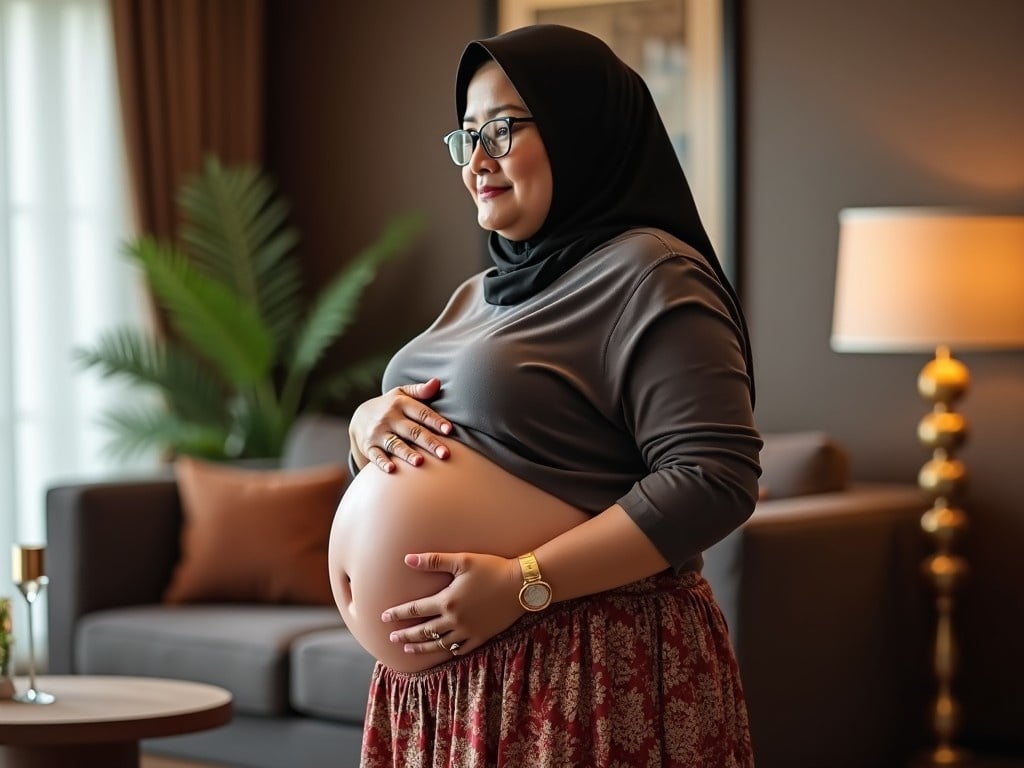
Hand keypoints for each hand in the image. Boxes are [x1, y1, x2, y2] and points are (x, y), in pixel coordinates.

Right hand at [349, 378, 452, 471]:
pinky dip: (382, 463)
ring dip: (407, 453)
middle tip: (445, 454)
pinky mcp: (369, 446)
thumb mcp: (401, 394)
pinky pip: (376, 455)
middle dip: (429, 442)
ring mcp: (378, 433)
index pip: (421, 412)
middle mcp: (389, 418)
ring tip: (420, 462)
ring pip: (395, 444)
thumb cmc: (390, 406)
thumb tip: (437, 382)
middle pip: (412, 431)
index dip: (435, 421)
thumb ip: (420, 391)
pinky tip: (392, 469)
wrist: (359, 418)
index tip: (449, 430)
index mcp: (400, 403)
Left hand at [381, 552, 523, 657]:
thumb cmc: (492, 568)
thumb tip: (407, 559)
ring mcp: (469, 631)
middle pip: (424, 631)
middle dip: (406, 635)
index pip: (415, 609)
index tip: (383, 617)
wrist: (521, 584)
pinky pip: (462, 649)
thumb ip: (433, 561)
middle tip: (392, 639)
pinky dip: (450, 651)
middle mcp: (455, 620)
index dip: (397, 613)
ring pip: (439, 644)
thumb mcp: (462, 560)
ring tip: (410, 650)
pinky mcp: (482, 636)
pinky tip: (443, 651)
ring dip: (422, 648)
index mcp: (447, 601)